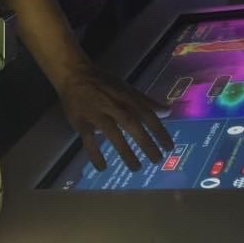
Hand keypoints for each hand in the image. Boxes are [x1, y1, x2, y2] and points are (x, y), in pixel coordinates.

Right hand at [57, 62, 173, 170]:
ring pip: (112, 132)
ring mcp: (96, 112)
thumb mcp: (126, 88)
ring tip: (136, 168)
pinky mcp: (81, 120)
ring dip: (125, 151)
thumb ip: (146, 101)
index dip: (158, 130)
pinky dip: (95, 153)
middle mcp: (112, 104)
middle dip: (145, 142)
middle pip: (131, 123)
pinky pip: (88, 139)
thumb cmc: (104, 83)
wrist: (74, 74)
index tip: (169, 147)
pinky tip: (103, 167)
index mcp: (125, 96)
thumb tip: (168, 111)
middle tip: (157, 160)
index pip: (146, 113)